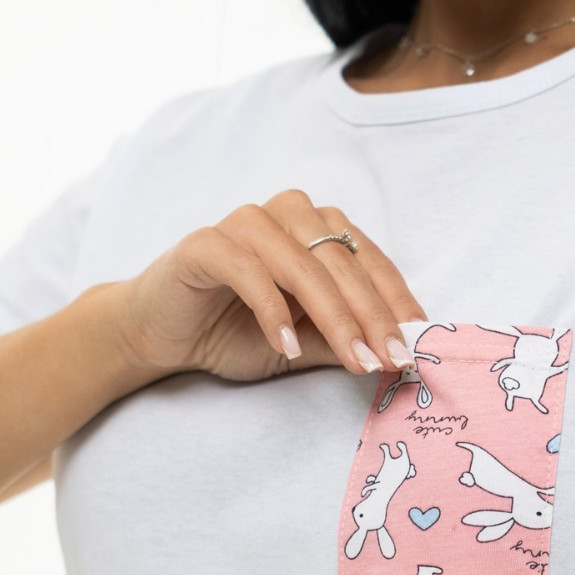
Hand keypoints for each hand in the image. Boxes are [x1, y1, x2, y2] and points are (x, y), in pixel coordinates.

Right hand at [112, 189, 427, 383]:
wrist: (159, 336)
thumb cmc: (233, 333)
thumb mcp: (304, 344)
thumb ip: (345, 340)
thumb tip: (402, 355)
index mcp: (317, 228)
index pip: (369, 261)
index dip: (396, 304)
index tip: (416, 347)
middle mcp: (287, 214)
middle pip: (342, 263)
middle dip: (372, 317)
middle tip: (391, 360)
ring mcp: (246, 224)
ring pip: (304, 265)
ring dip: (334, 316)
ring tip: (355, 360)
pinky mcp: (206, 243)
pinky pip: (249, 271)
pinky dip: (272, 310)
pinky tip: (287, 347)